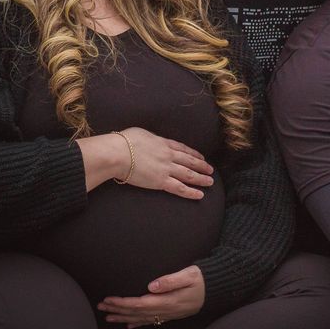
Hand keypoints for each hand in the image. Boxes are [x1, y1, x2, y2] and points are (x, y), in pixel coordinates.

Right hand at [79, 128, 213, 197]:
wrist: (118, 153)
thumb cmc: (124, 141)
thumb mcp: (141, 133)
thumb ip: (149, 139)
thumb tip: (148, 140)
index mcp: (163, 143)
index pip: (183, 148)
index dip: (193, 153)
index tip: (201, 157)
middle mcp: (168, 155)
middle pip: (190, 161)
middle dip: (202, 166)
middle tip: (211, 170)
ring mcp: (166, 169)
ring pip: (189, 174)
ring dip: (201, 179)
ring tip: (210, 182)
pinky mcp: (161, 182)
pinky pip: (180, 188)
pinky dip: (191, 192)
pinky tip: (200, 195)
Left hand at [97, 265, 205, 327]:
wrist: (215, 290)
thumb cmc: (202, 279)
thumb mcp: (189, 274)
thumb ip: (170, 280)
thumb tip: (151, 286)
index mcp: (167, 301)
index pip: (139, 304)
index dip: (122, 302)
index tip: (109, 299)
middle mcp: (165, 311)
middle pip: (136, 312)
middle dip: (118, 309)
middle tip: (102, 306)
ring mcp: (167, 314)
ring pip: (140, 318)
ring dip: (123, 317)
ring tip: (108, 316)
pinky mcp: (169, 314)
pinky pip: (150, 321)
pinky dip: (137, 323)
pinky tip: (128, 324)